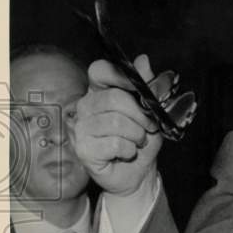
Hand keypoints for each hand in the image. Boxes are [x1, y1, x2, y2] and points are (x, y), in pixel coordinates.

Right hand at [72, 54, 162, 196]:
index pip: (100, 71)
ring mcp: (81, 128)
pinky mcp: (83, 149)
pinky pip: (113, 143)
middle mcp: (86, 106)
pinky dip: (128, 149)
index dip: (121, 76)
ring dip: (136, 135)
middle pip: (114, 98)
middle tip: (149, 126)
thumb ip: (147, 86)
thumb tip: (143, 60)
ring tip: (137, 141)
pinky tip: (126, 153)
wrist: (140, 172)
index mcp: (100, 91)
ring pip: (115, 122)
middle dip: (140, 114)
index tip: (141, 89)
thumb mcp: (151, 111)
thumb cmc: (142, 140)